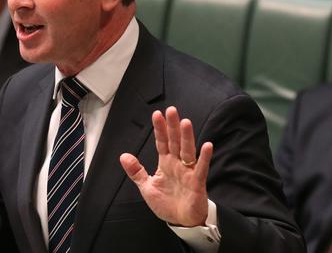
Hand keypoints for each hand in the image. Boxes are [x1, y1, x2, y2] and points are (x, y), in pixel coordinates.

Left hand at [120, 106, 212, 226]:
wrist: (181, 221)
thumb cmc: (167, 203)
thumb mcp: (147, 187)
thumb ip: (136, 171)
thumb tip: (124, 156)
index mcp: (165, 163)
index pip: (161, 142)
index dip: (159, 129)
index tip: (157, 114)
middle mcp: (177, 164)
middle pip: (175, 142)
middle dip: (172, 126)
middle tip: (171, 110)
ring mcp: (188, 172)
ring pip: (188, 151)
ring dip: (187, 137)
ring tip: (185, 122)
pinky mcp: (197, 183)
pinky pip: (201, 168)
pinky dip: (204, 157)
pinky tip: (207, 145)